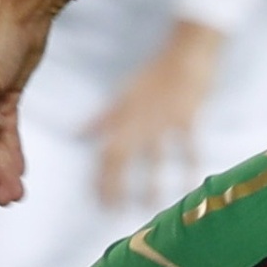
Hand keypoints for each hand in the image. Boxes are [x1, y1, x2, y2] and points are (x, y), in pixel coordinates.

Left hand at [87, 21, 220, 208]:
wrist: (185, 55)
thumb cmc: (155, 75)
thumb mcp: (123, 95)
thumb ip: (101, 118)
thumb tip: (77, 134)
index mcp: (122, 115)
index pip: (104, 151)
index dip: (100, 176)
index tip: (97, 200)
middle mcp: (139, 120)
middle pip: (121, 157)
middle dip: (116, 185)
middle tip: (113, 211)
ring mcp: (164, 121)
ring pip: (153, 158)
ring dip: (150, 183)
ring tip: (149, 206)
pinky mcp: (188, 119)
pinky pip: (187, 148)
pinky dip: (188, 167)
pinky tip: (188, 186)